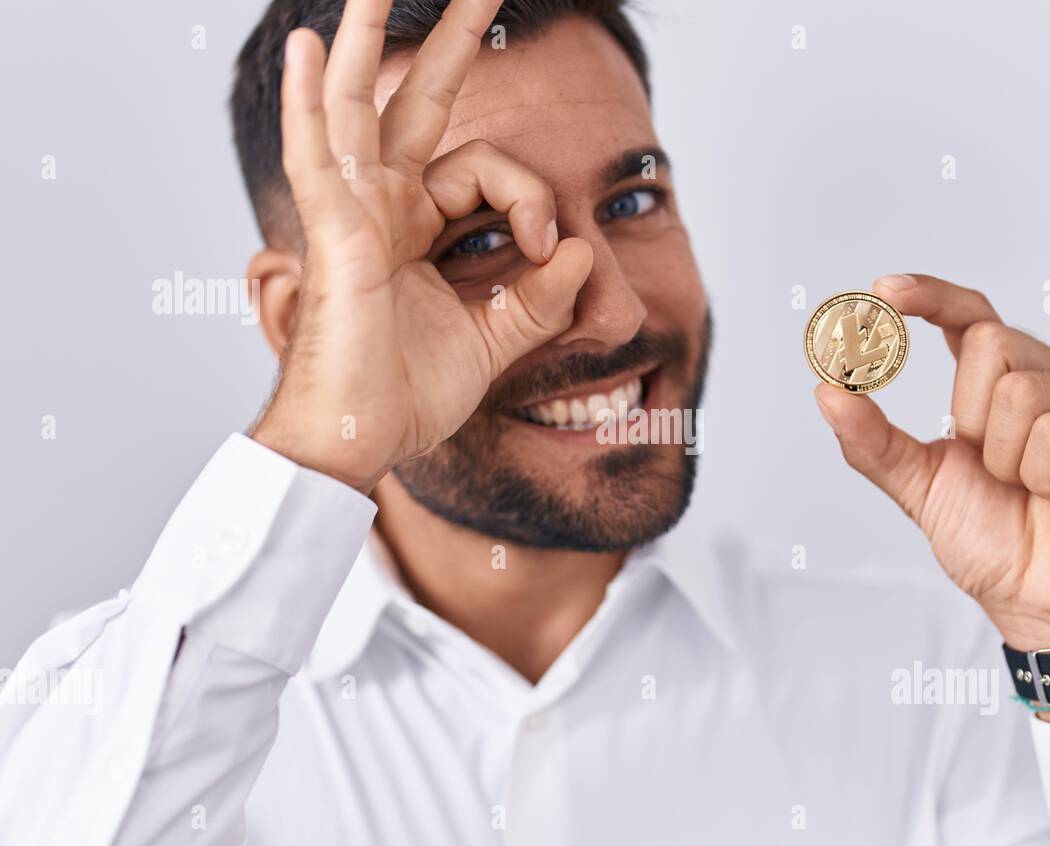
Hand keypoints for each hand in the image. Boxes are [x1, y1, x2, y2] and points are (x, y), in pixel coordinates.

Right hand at [252, 0, 592, 492]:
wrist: (361, 444)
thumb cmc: (407, 395)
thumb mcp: (494, 341)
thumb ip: (539, 299)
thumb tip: (585, 252)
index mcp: (417, 226)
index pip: (486, 172)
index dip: (531, 201)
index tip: (555, 254)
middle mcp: (382, 206)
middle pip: (416, 102)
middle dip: (449, 41)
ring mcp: (352, 214)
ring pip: (357, 105)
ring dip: (366, 36)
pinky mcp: (334, 237)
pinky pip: (318, 158)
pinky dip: (308, 102)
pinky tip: (307, 46)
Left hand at [815, 274, 1049, 652]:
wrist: (1041, 603)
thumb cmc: (995, 543)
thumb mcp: (918, 485)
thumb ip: (873, 439)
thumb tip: (827, 390)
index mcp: (1006, 381)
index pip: (971, 315)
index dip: (930, 296)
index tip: (883, 292)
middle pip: (990, 344)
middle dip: (971, 419)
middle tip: (995, 470)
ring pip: (1021, 391)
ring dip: (1007, 458)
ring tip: (1032, 489)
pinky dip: (1044, 473)